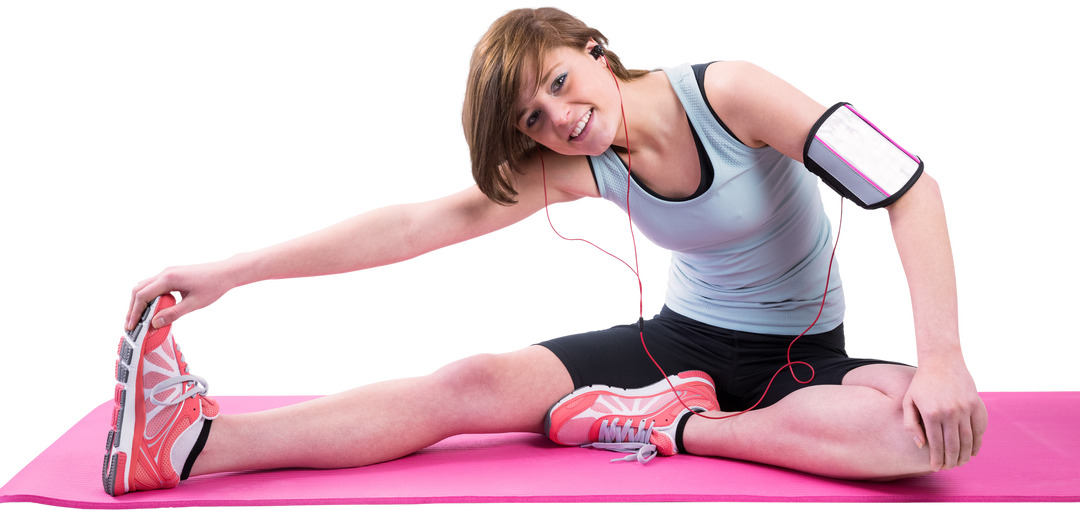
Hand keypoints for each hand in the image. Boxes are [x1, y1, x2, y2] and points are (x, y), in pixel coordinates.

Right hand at [123, 259, 237, 330]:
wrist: (227, 272)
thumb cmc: (214, 285)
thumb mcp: (195, 304)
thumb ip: (174, 314)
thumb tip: (155, 323)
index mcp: (168, 278)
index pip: (142, 296)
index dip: (134, 313)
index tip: (131, 327)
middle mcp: (164, 272)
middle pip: (137, 289)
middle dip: (131, 308)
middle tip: (130, 325)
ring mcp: (167, 271)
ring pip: (143, 285)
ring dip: (137, 301)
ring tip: (137, 318)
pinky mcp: (172, 273)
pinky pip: (152, 283)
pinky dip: (147, 296)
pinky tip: (150, 308)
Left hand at [903, 355, 987, 471]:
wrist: (943, 361)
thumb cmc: (922, 383)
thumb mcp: (908, 401)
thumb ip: (911, 425)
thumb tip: (921, 446)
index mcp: (931, 413)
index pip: (936, 444)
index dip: (936, 459)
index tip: (935, 467)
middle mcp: (950, 412)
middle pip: (953, 446)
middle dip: (951, 461)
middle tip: (948, 467)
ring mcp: (966, 409)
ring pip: (968, 440)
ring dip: (964, 455)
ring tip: (959, 462)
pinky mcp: (977, 405)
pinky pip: (980, 429)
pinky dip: (977, 443)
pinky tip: (972, 451)